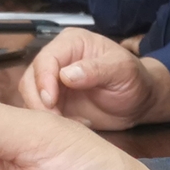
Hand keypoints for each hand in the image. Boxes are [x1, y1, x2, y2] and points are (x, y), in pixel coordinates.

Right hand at [18, 29, 169, 129]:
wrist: (139, 102)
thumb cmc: (134, 79)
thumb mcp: (122, 71)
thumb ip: (96, 70)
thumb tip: (66, 75)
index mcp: (71, 43)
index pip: (46, 59)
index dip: (43, 80)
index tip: (51, 102)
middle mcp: (57, 59)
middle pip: (31, 77)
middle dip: (38, 100)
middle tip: (56, 119)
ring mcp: (52, 81)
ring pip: (30, 95)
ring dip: (42, 112)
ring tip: (67, 124)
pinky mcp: (54, 101)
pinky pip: (40, 111)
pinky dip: (50, 122)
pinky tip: (72, 126)